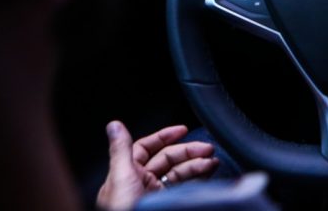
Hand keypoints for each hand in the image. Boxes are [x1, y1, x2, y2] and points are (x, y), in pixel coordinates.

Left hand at [96, 121, 218, 210]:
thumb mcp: (120, 179)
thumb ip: (121, 151)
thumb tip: (115, 125)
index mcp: (126, 174)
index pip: (145, 148)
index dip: (164, 137)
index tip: (182, 130)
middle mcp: (140, 183)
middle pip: (167, 159)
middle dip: (188, 151)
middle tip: (207, 150)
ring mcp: (155, 196)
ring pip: (179, 173)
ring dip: (197, 165)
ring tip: (212, 163)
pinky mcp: (167, 205)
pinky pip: (185, 187)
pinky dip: (198, 179)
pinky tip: (208, 174)